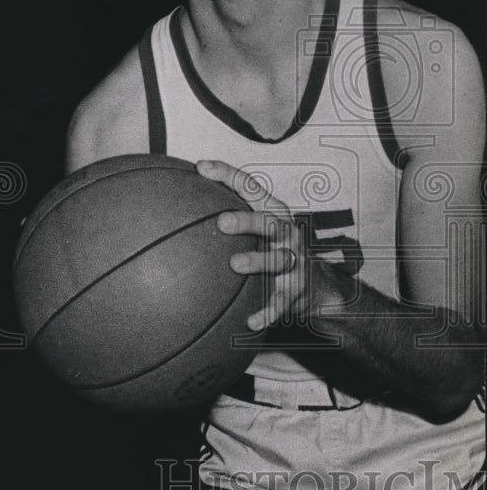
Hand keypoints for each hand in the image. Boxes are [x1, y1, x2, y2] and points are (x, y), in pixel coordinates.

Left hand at [196, 159, 308, 330]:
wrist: (314, 284)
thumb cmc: (272, 249)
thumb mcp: (257, 227)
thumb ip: (227, 214)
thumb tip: (176, 203)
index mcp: (273, 211)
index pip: (251, 186)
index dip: (227, 174)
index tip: (201, 168)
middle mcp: (287, 233)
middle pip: (269, 222)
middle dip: (247, 220)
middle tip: (222, 222)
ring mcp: (293, 261)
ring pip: (278, 260)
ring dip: (258, 261)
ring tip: (236, 264)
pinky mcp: (295, 290)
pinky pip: (280, 303)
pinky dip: (267, 312)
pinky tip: (250, 322)